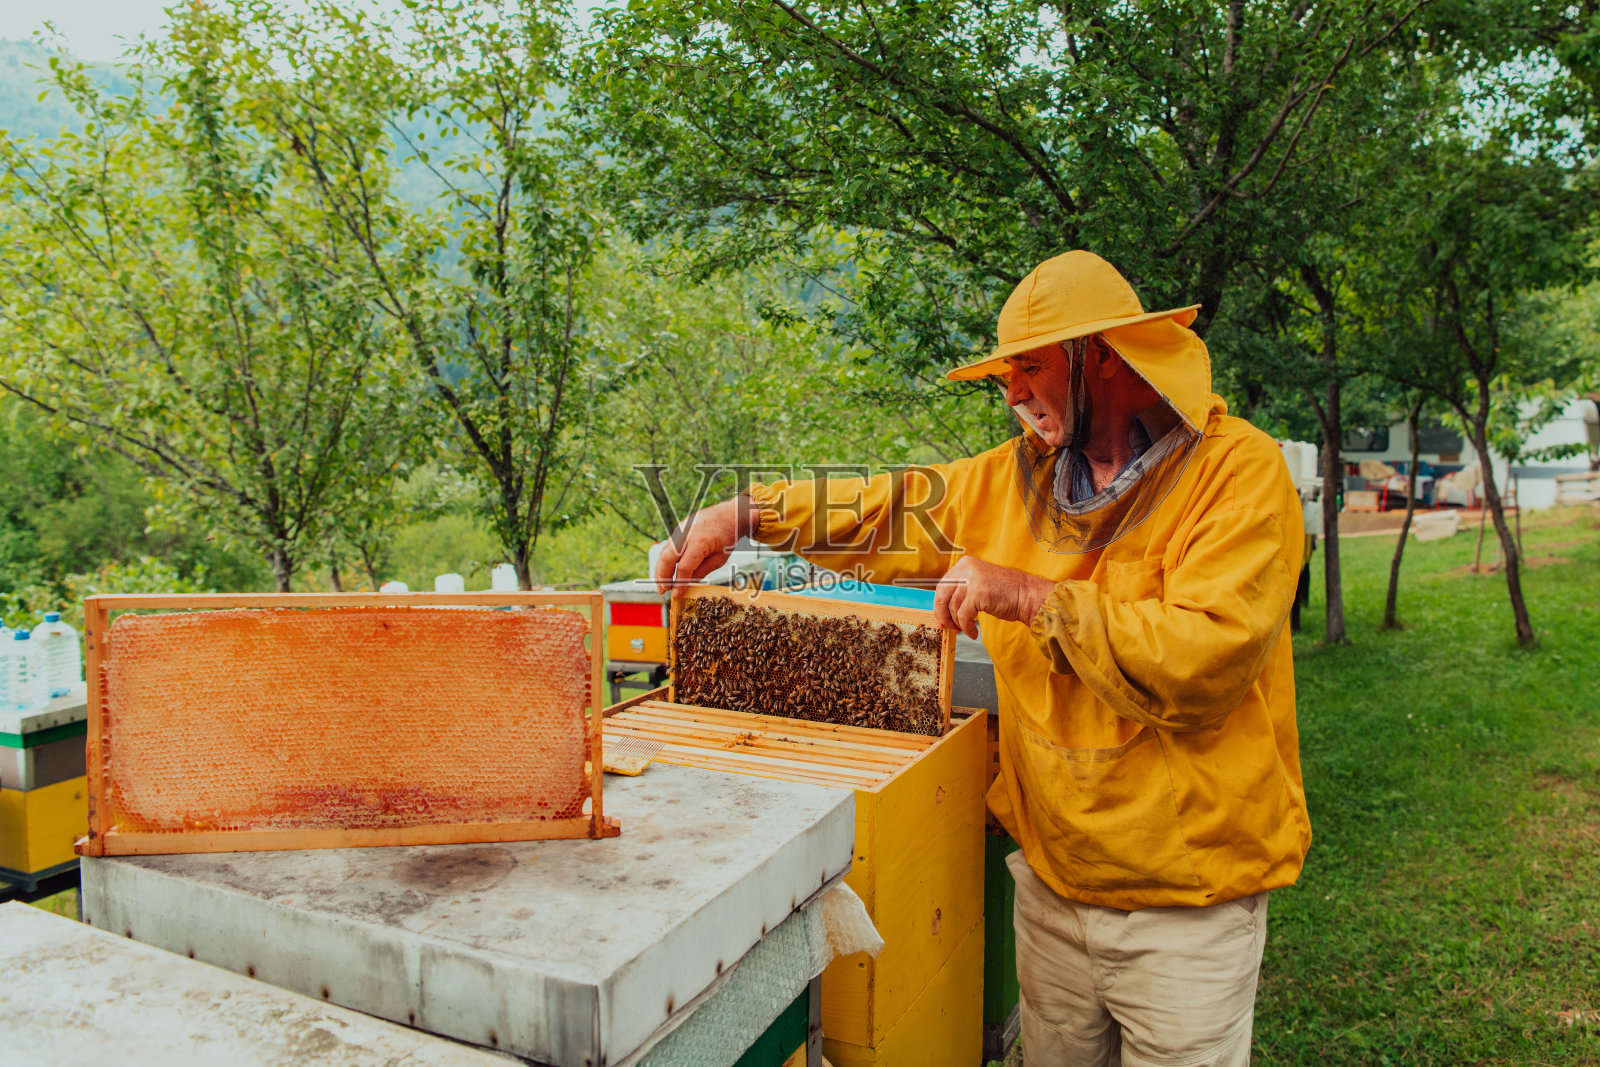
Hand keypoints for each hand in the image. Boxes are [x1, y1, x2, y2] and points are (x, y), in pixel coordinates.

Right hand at [653, 495, 761, 592]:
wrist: (729, 515)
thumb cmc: (727, 536)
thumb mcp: (719, 558)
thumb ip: (702, 572)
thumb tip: (687, 584)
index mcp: (701, 542)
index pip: (684, 567)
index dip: (679, 582)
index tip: (676, 593)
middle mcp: (687, 534)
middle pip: (667, 558)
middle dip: (662, 576)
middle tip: (662, 591)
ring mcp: (681, 530)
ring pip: (663, 552)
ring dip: (660, 569)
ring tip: (661, 584)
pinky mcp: (679, 529)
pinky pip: (668, 546)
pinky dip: (664, 560)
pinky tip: (665, 571)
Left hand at [932, 557, 1055, 638]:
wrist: (1027, 595)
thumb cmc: (1006, 593)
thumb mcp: (979, 584)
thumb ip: (962, 590)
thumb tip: (943, 608)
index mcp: (965, 564)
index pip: (943, 585)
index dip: (940, 604)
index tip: (942, 617)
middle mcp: (966, 568)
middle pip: (942, 595)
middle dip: (943, 614)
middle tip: (948, 626)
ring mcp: (972, 580)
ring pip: (953, 608)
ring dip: (958, 623)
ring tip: (966, 630)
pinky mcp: (978, 593)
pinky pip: (963, 616)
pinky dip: (966, 627)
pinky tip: (973, 633)